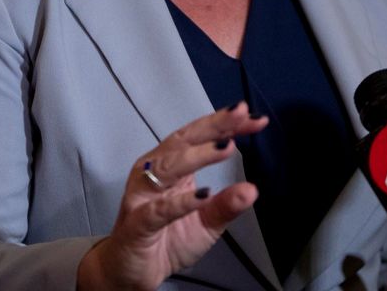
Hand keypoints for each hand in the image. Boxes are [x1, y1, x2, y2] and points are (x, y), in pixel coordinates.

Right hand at [76, 101, 268, 290]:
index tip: (254, 118)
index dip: (225, 125)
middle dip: (212, 126)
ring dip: (197, 155)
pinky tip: (202, 195)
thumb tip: (252, 189)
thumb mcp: (206, 223)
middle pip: (182, 141)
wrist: (131, 272)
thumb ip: (226, 205)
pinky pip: (159, 210)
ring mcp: (143, 196)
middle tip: (240, 114)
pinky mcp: (138, 223)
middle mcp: (154, 174)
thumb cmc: (166, 238)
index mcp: (171, 168)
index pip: (199, 138)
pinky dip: (181, 202)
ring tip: (226, 147)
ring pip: (168, 167)